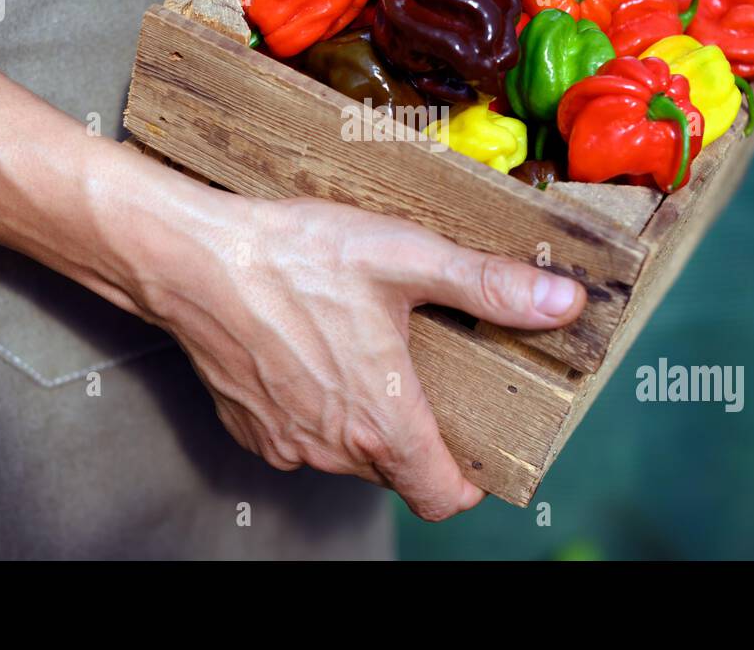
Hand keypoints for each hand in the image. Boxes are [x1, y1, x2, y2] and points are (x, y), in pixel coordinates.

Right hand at [117, 190, 585, 520]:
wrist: (190, 258)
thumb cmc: (292, 257)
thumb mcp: (405, 258)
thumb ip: (487, 285)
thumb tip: (562, 302)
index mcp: (380, 419)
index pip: (441, 497)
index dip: (467, 479)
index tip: (476, 446)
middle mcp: (332, 448)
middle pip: (396, 469)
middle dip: (417, 431)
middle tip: (422, 370)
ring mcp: (286, 443)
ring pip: (347, 453)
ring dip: (364, 418)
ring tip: (364, 351)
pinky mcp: (250, 429)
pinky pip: (302, 436)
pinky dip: (318, 409)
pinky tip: (313, 351)